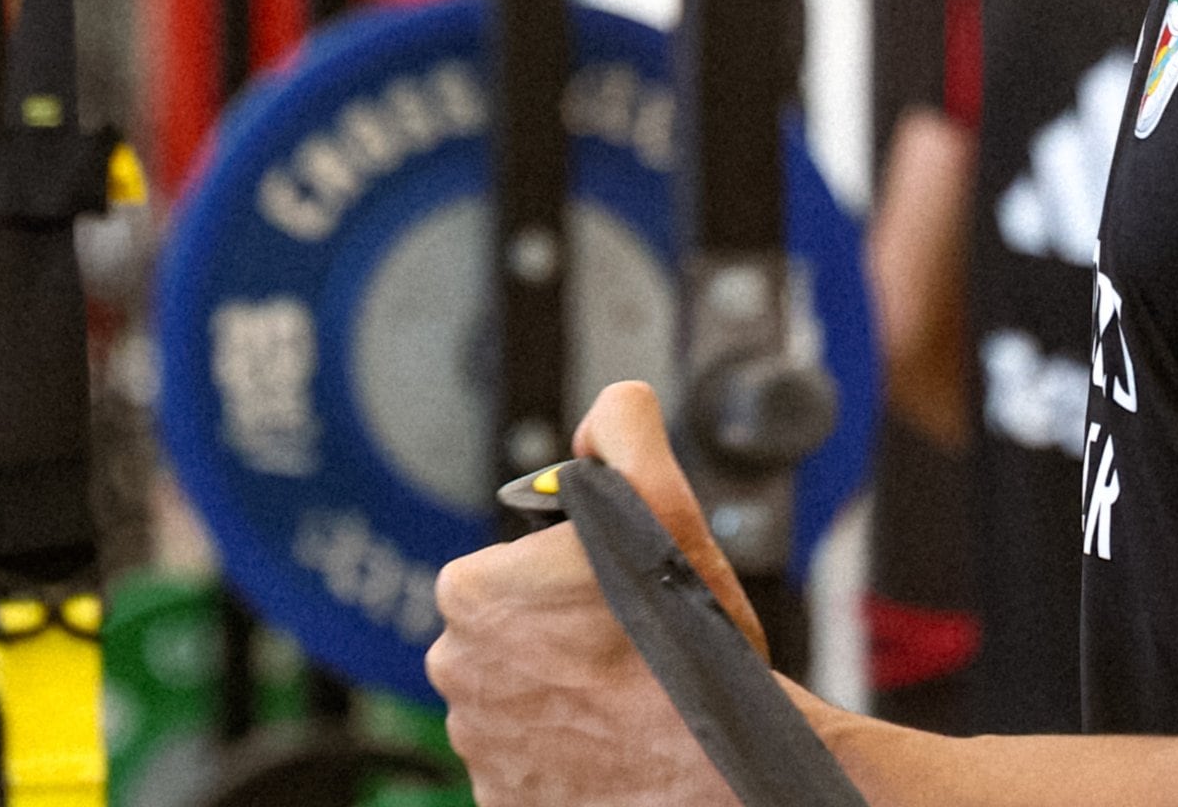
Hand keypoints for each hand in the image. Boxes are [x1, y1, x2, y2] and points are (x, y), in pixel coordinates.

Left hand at [426, 382, 764, 806]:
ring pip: (517, 696)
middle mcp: (455, 670)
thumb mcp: (667, 505)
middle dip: (557, 636)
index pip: (510, 568)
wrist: (723, 769)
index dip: (567, 575)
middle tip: (627, 644)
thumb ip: (624, 429)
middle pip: (510, 631)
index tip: (614, 594)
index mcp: (472, 592)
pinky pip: (526, 760)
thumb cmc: (692, 649)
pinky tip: (612, 744)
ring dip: (561, 695)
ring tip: (625, 696)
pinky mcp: (501, 798)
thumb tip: (606, 410)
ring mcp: (477, 743)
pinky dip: (564, 753)